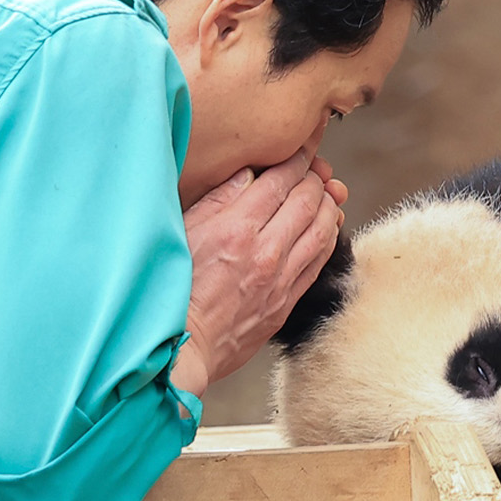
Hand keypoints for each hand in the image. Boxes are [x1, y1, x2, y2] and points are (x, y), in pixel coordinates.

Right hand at [173, 150, 345, 400]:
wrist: (181, 348)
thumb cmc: (171, 288)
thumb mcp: (183, 233)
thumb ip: (217, 200)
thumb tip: (248, 175)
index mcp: (235, 228)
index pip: (279, 181)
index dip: (295, 161)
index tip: (300, 152)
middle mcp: (264, 250)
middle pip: (307, 200)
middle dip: (315, 178)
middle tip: (315, 169)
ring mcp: (280, 278)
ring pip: (322, 229)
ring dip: (329, 206)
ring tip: (327, 193)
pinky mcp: (286, 301)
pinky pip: (319, 261)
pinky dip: (328, 238)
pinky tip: (326, 228)